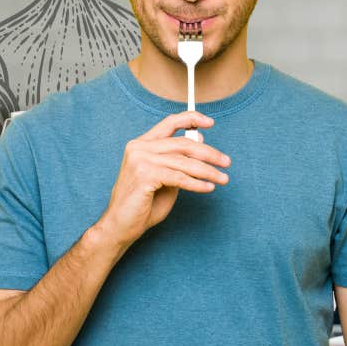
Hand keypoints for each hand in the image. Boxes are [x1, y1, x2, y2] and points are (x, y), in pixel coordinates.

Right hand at [95, 111, 230, 247]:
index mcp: (142, 144)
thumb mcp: (167, 178)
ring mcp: (140, 160)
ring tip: (223, 178)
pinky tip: (208, 187)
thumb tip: (200, 139)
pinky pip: (179, 177)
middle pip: (183, 143)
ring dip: (208, 171)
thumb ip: (180, 160)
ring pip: (184, 161)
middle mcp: (139, 148)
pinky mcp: (144, 175)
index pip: (169, 123)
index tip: (210, 122)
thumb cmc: (143, 204)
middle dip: (209, 153)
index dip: (192, 119)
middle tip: (226, 162)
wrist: (120, 226)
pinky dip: (197, 183)